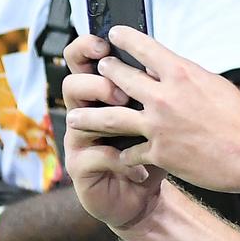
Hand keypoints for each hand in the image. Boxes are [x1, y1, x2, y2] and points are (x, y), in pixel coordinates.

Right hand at [62, 47, 165, 229]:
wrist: (146, 197)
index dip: (88, 48)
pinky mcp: (80, 167)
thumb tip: (165, 59)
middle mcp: (85, 113)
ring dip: (103, 116)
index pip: (85, 62)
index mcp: (102, 94)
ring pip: (76, 117)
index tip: (106, 43)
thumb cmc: (153, 151)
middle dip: (98, 82)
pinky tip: (142, 168)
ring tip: (127, 118)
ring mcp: (79, 140)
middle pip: (74, 83)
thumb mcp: (159, 115)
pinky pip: (94, 155)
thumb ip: (155, 89)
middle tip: (122, 90)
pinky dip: (122, 160)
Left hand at [65, 27, 239, 193]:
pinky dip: (124, 153)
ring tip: (75, 115)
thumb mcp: (215, 85)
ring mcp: (158, 126)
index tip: (114, 33)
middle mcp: (164, 97)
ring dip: (89, 116)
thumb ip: (186, 78)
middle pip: (119, 78)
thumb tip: (167, 72)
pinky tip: (117, 155)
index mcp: (181, 74)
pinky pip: (130, 152)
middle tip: (97, 70)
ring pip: (110, 118)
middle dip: (105, 72)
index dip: (124, 37)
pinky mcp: (159, 153)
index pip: (143, 47)